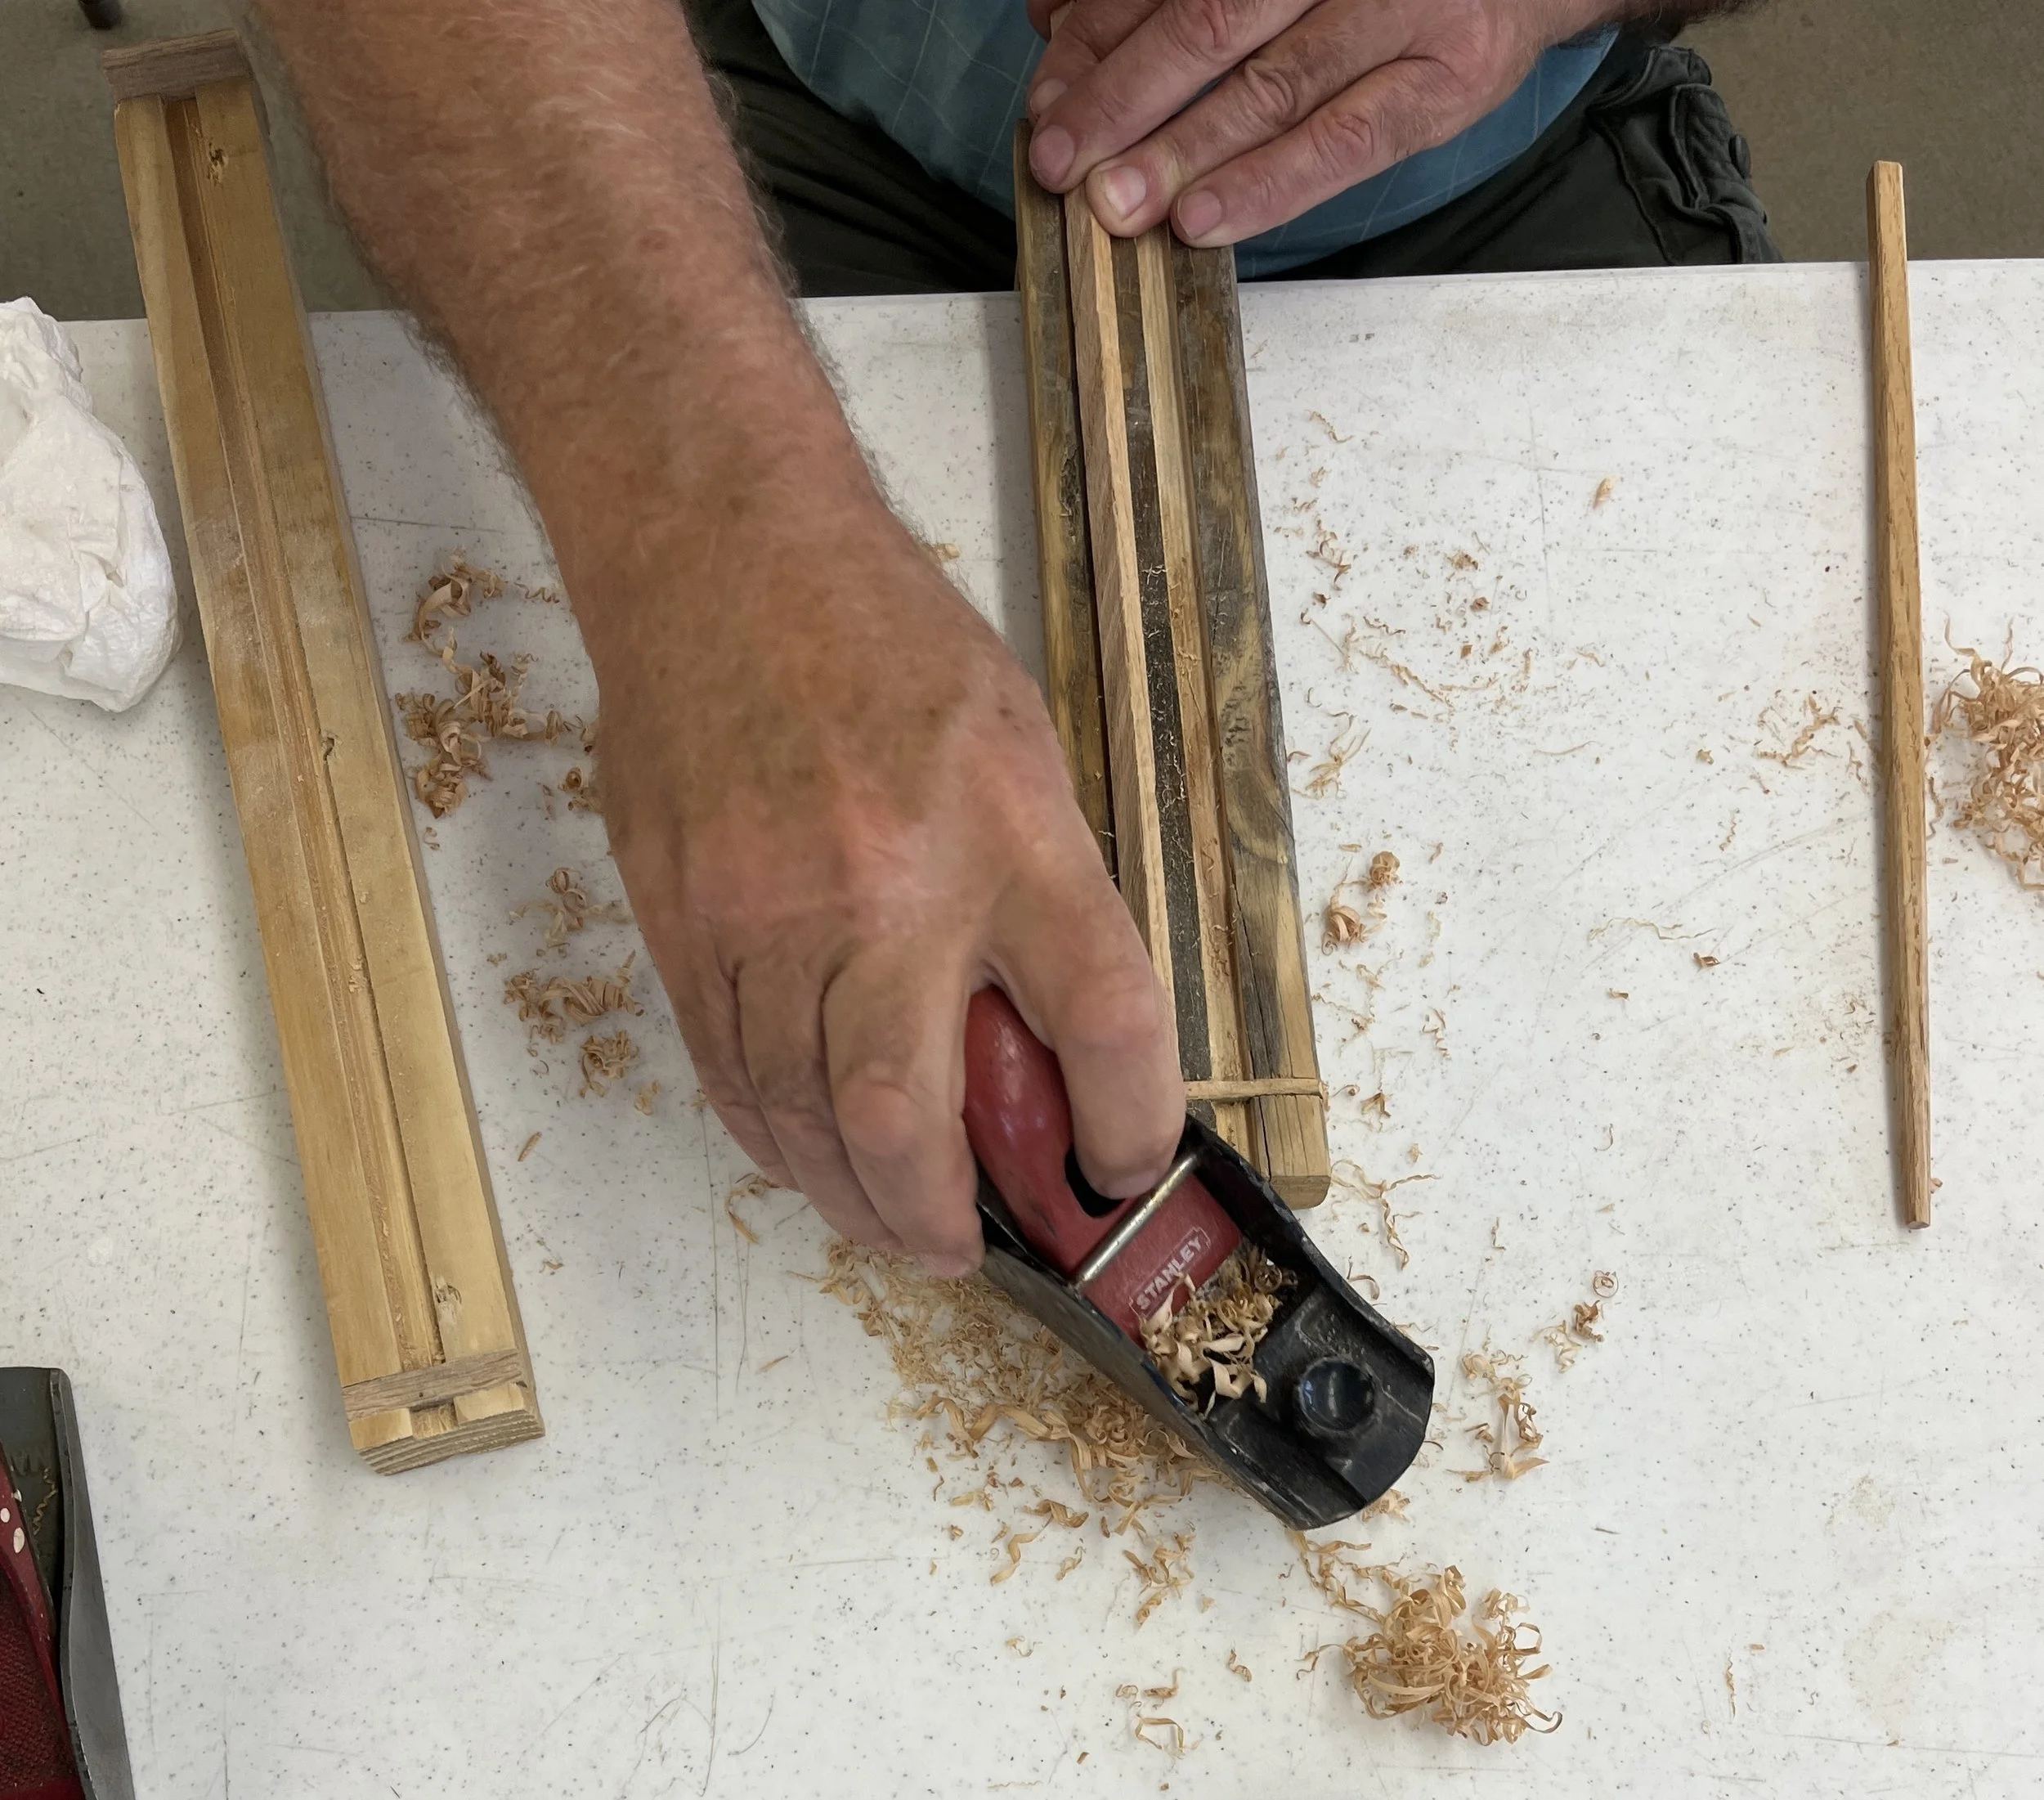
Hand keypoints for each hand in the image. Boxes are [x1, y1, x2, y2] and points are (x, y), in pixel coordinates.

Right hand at [585, 465, 1184, 1275]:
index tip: (1119, 1164)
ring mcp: (767, 912)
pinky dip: (776, 1141)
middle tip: (966, 1246)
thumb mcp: (1021, 750)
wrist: (722, 558)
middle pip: (911, 1115)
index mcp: (1009, 829)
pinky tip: (809, 1158)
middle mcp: (887, 884)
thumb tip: (1054, 1035)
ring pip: (803, 1121)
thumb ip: (1048, 896)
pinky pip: (729, 1076)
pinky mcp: (683, 924)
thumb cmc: (884, 644)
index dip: (1129, 1124)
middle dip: (943, 1219)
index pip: (1106, 1018)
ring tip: (893, 1221)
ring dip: (853, 1201)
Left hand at [1024, 0, 1606, 244]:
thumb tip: (1055, 20)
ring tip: (1116, 204)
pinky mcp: (1444, 82)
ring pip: (1270, 87)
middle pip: (1209, 23)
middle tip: (1060, 161)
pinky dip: (1267, 184)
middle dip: (1120, 99)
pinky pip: (1345, 142)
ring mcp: (1398, 11)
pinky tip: (1204, 219)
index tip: (1045, 105)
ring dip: (1181, 152)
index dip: (1096, 44)